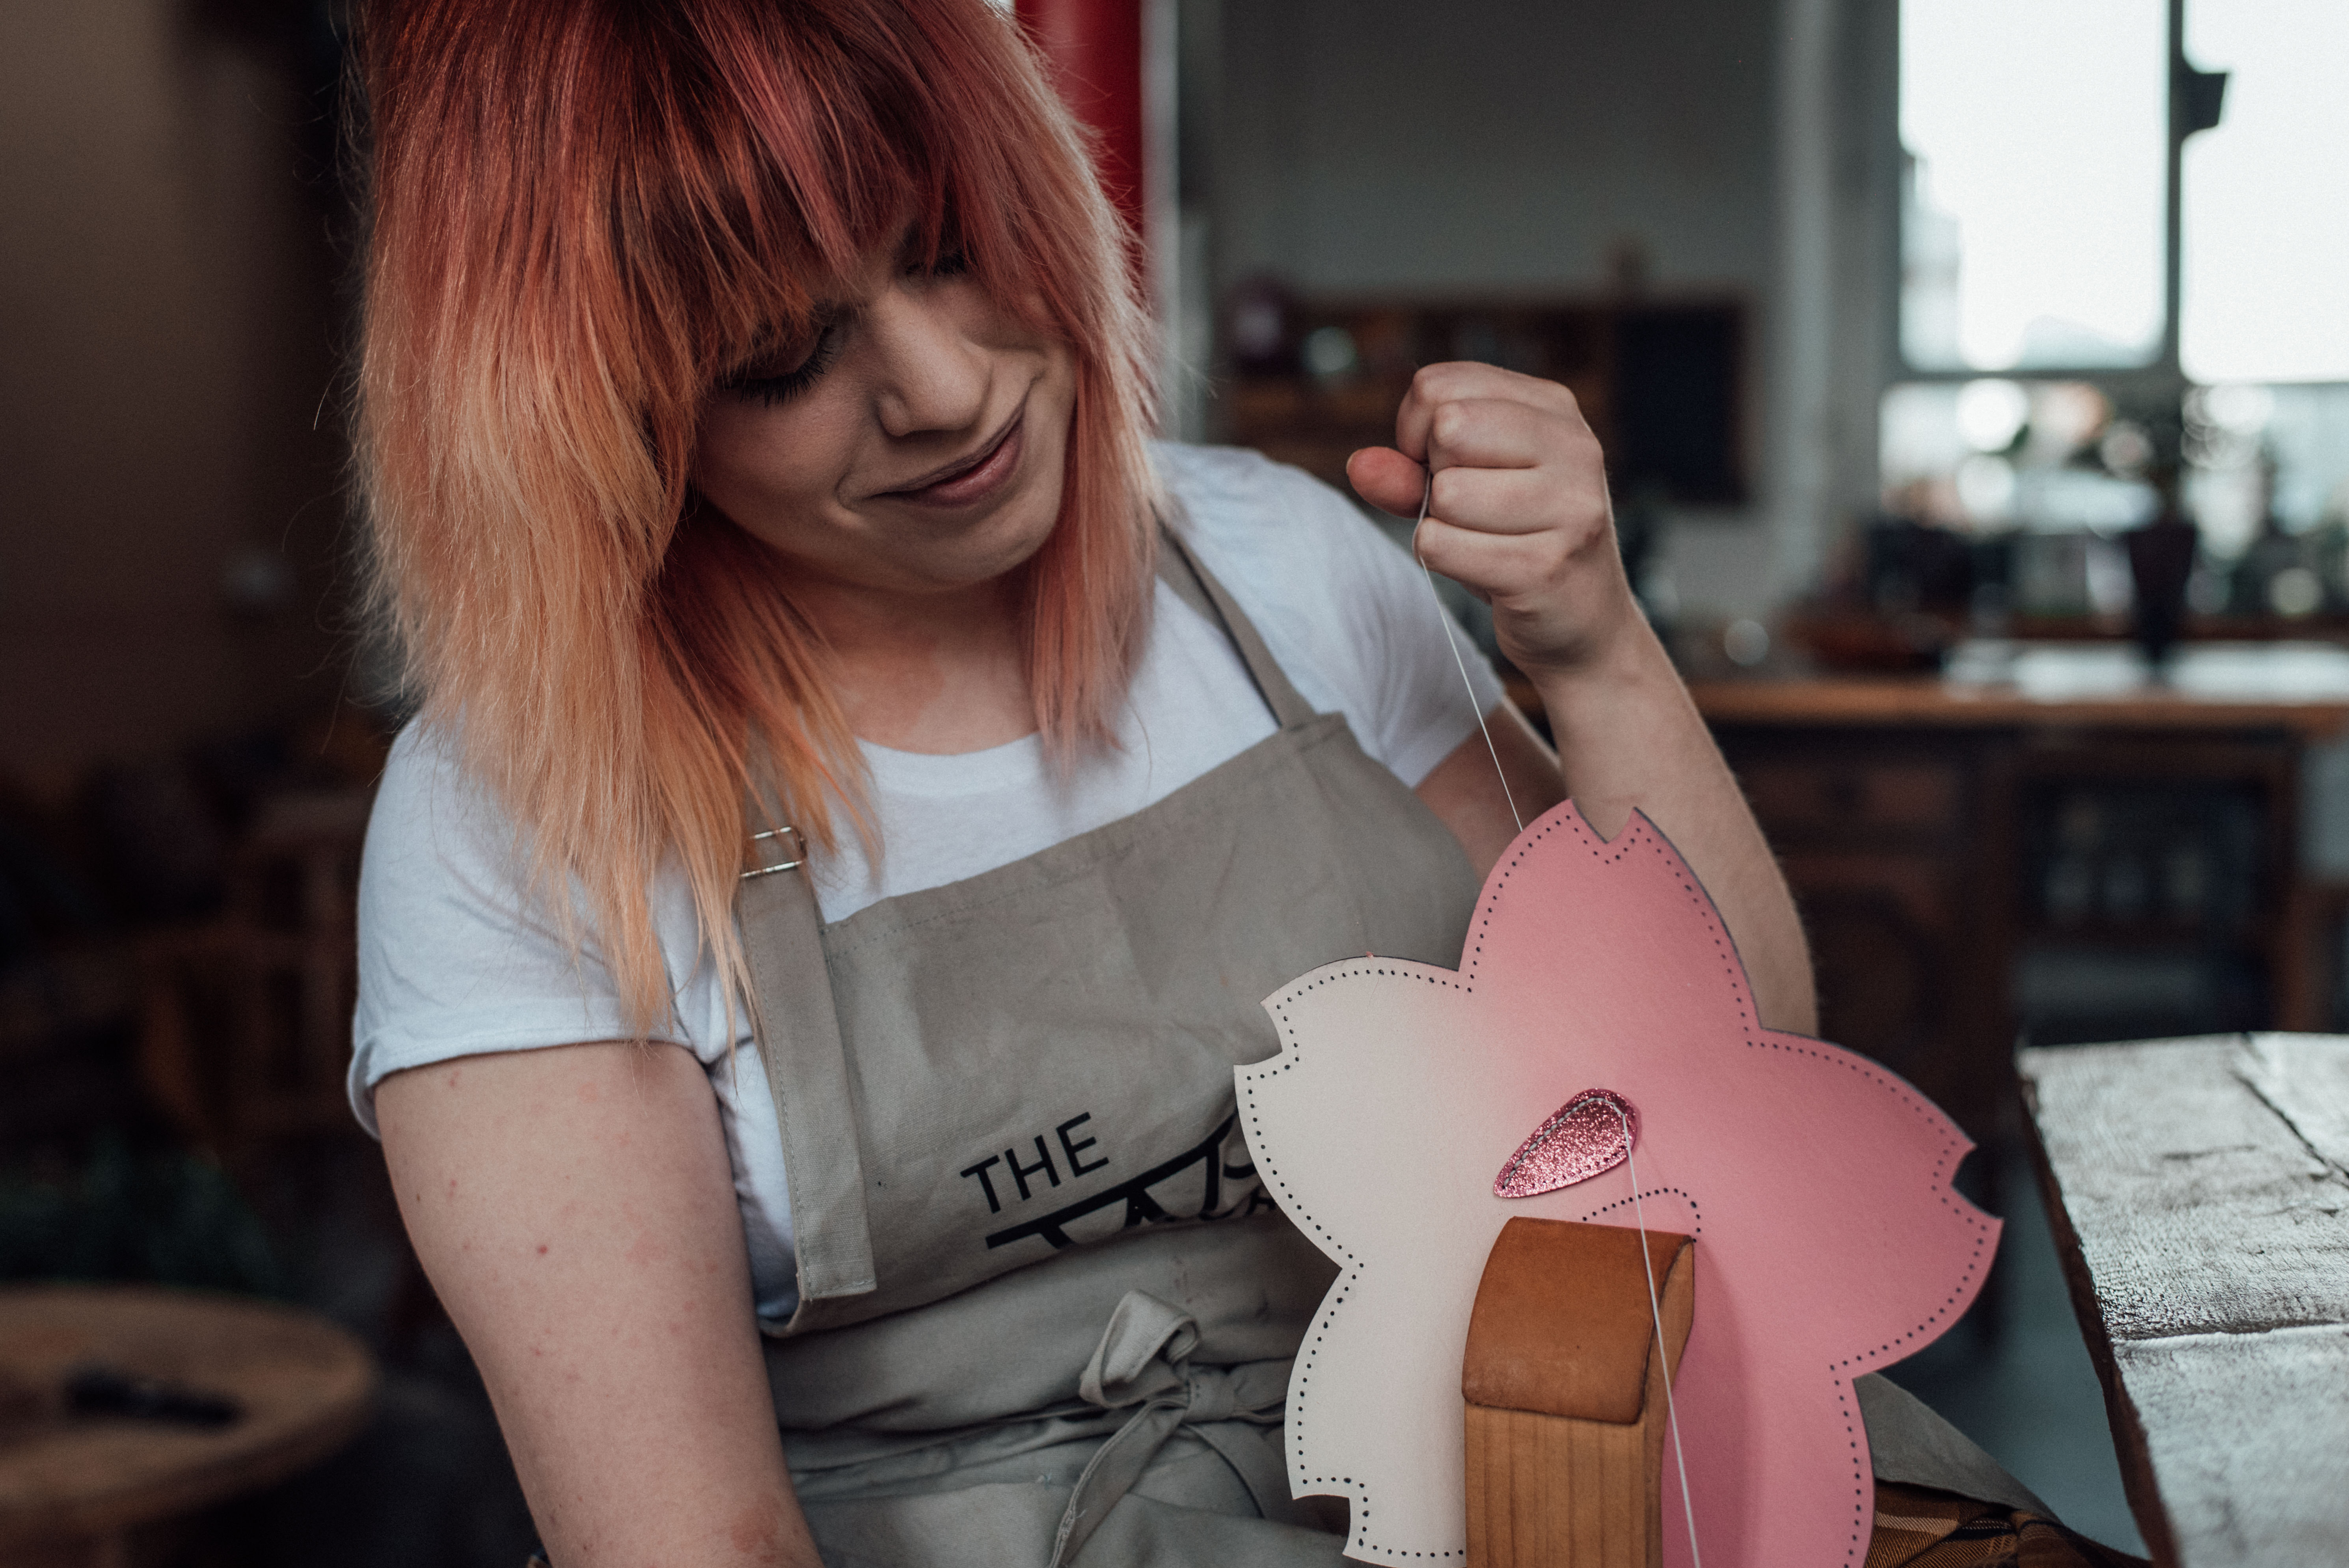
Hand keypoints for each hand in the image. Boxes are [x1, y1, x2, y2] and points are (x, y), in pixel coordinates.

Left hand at [1346, 362, 1642, 680]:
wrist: (1585, 624)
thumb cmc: (1518, 542)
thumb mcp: (1465, 489)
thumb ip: (1408, 471)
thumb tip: (1360, 465)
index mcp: (1554, 409)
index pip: (1439, 385)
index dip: (1415, 431)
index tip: (1441, 466)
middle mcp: (1573, 447)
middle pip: (1448, 426)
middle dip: (1433, 474)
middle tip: (1467, 508)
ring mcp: (1569, 507)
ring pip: (1446, 493)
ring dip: (1441, 524)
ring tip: (1484, 541)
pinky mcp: (1547, 567)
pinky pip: (1443, 545)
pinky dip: (1443, 561)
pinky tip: (1485, 570)